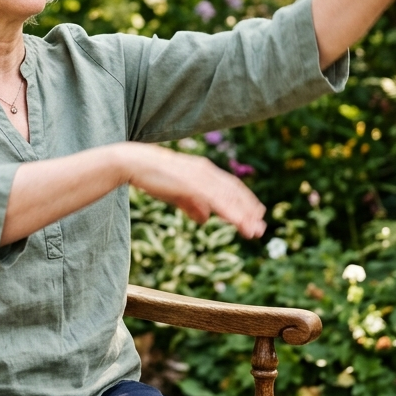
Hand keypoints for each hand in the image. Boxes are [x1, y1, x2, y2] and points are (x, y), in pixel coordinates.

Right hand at [123, 144, 266, 238]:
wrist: (135, 163)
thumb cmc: (153, 176)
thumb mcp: (177, 194)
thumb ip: (192, 205)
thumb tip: (205, 220)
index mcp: (204, 171)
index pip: (231, 186)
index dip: (245, 201)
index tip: (257, 214)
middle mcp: (207, 172)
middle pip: (235, 192)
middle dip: (249, 211)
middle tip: (260, 229)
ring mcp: (201, 177)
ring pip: (229, 198)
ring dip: (243, 216)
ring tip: (253, 232)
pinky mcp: (193, 183)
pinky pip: (216, 200)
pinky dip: (230, 212)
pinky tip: (238, 223)